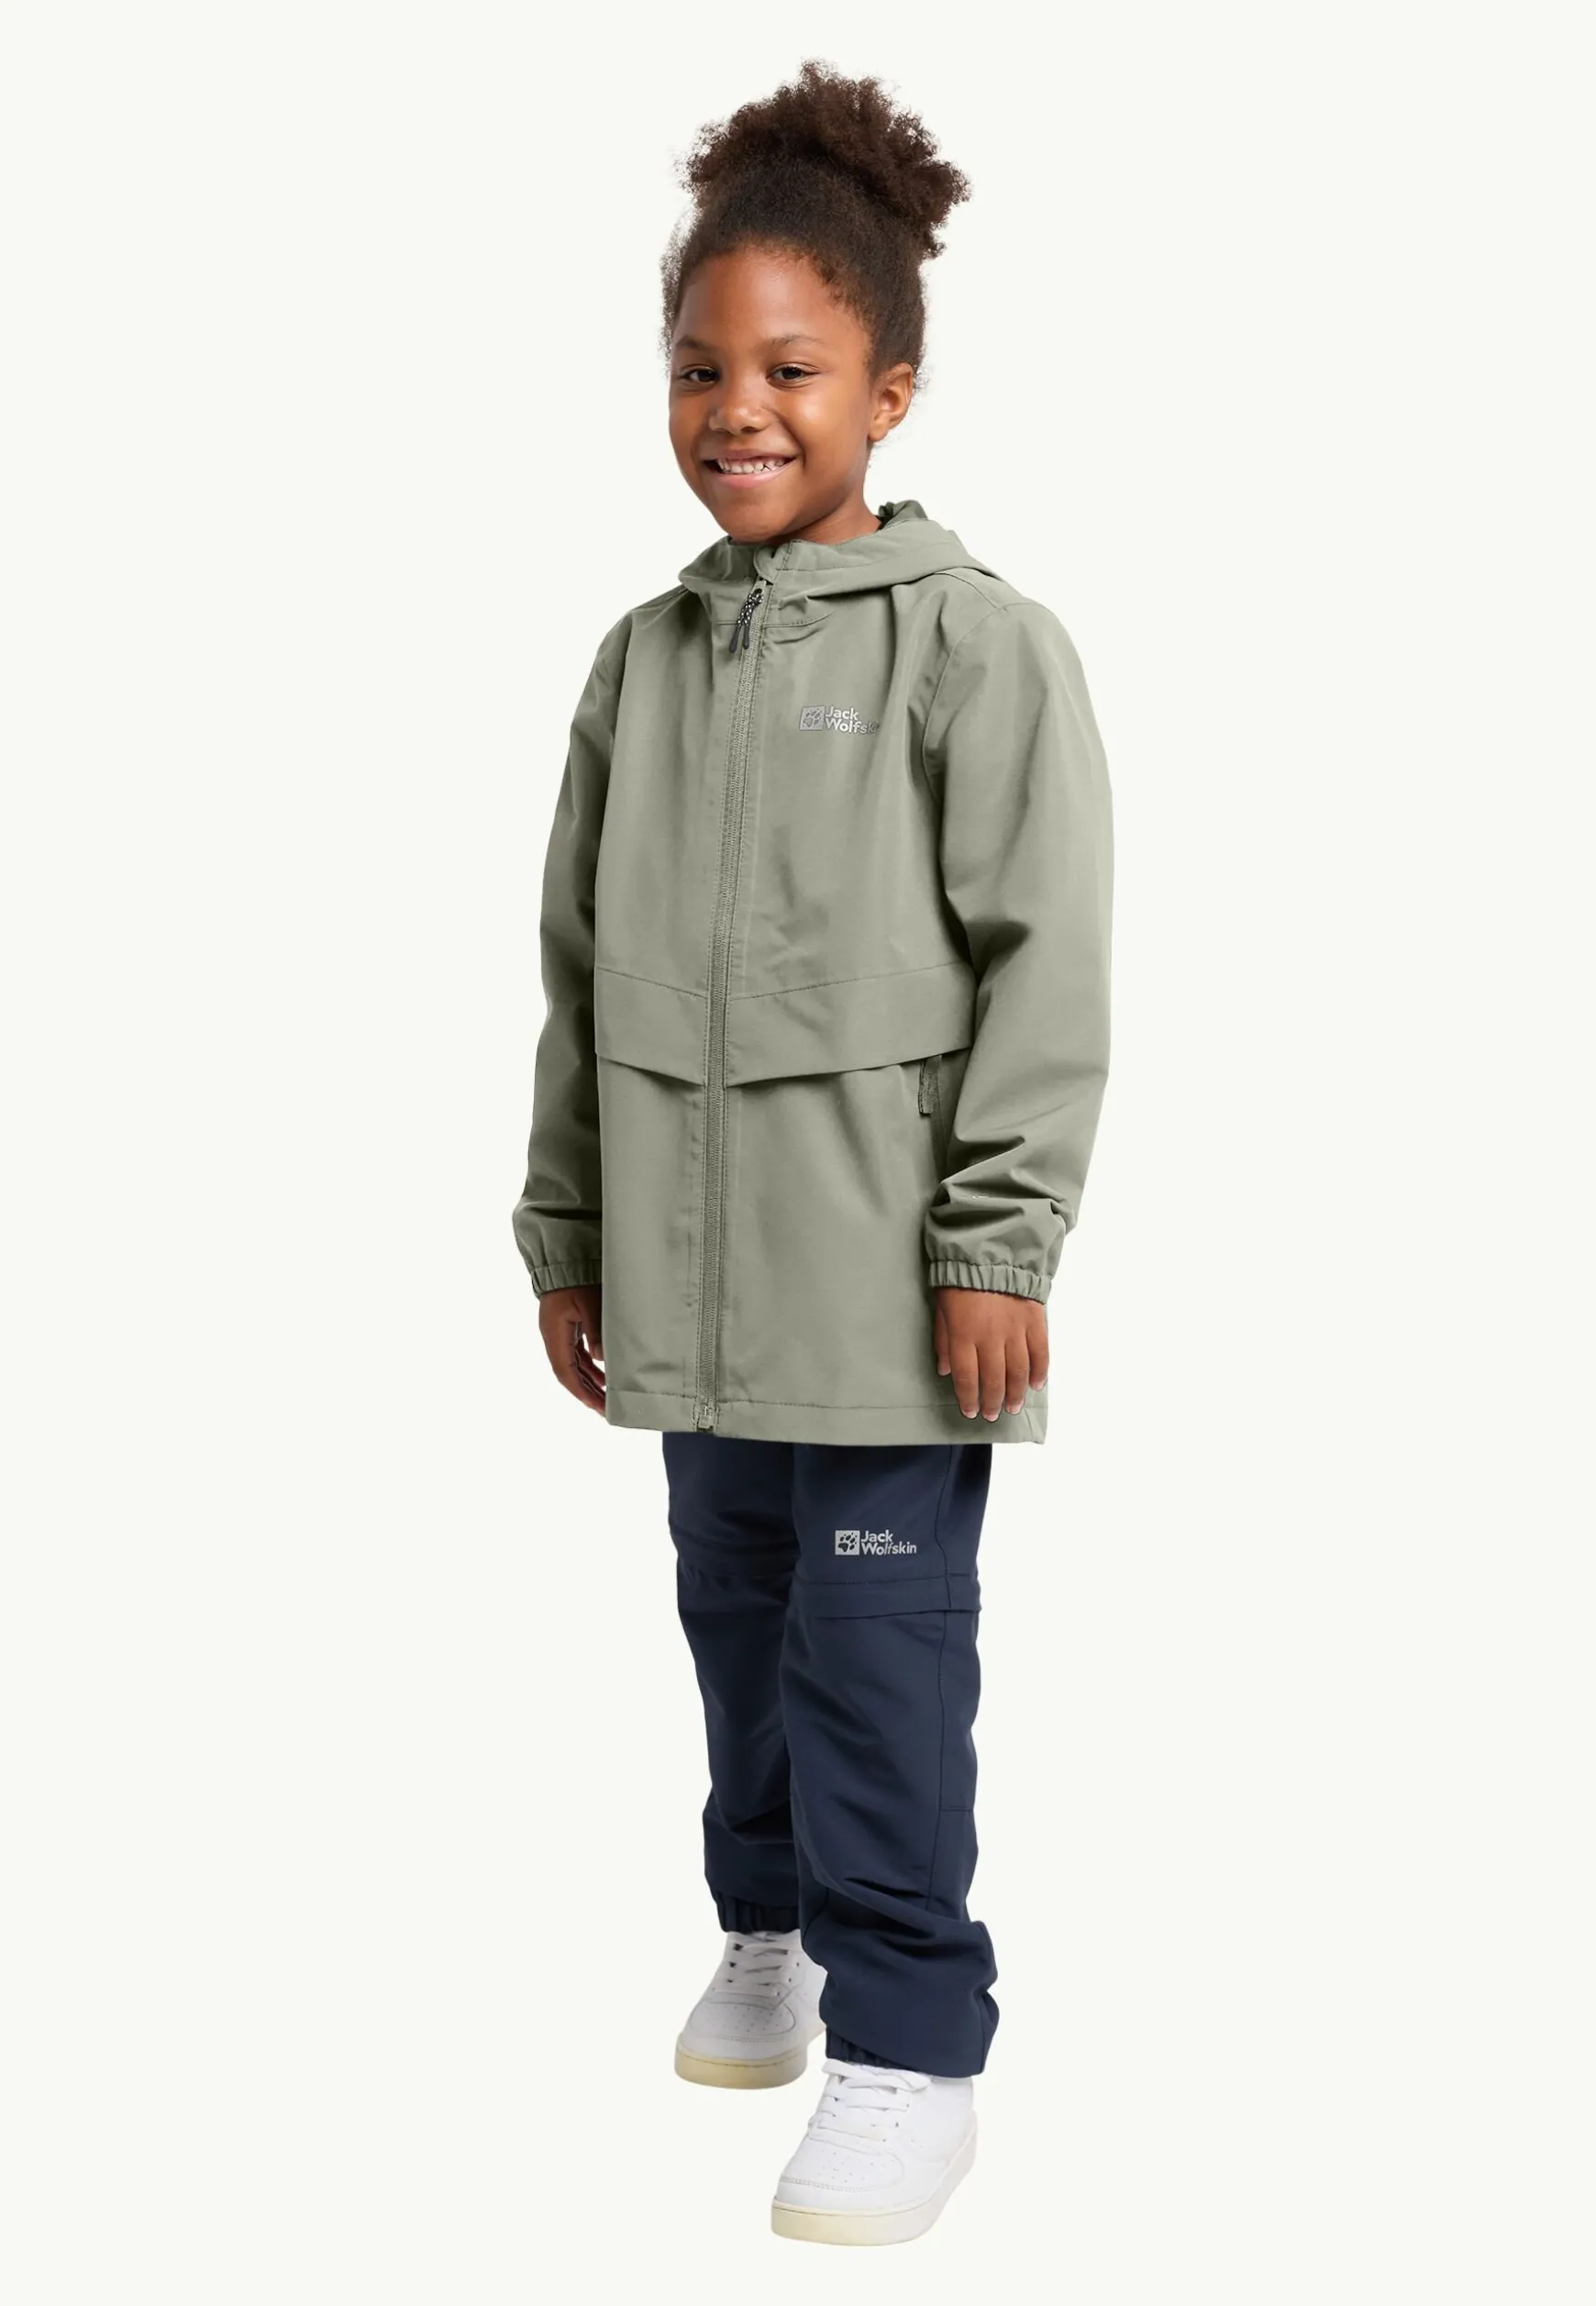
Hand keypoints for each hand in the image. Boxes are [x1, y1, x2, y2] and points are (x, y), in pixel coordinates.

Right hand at [539, 1284, 605, 1413]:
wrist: (563, 1259)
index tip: (596, 1405)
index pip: (565, 1372)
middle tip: (605, 1409)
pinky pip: (576, 1355)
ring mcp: (559, 1334)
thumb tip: (601, 1358)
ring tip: (606, 1398)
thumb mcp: (588, 1303)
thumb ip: (595, 1330)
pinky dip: (588, 1367)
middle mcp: (553, 1338)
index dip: (580, 1391)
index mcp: (554, 1334)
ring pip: (573, 1366)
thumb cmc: (576, 1279)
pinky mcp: (566, 1328)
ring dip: (588, 1382)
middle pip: (569, 1374)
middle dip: (586, 1393)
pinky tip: (602, 1376)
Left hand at [933, 1286, 1047, 1420]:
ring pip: (1018, 1372)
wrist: (992, 1249)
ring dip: (1015, 1394)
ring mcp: (1015, 1330)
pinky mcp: (1035, 1321)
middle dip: (993, 1402)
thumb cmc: (960, 1278)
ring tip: (1013, 1407)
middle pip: (994, 1380)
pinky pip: (1040, 1353)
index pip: (967, 1378)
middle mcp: (990, 1337)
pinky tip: (1035, 1385)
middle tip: (992, 1415)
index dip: (969, 1399)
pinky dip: (1039, 1371)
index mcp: (963, 1335)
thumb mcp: (942, 1307)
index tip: (970, 1411)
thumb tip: (945, 1371)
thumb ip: (943, 1340)